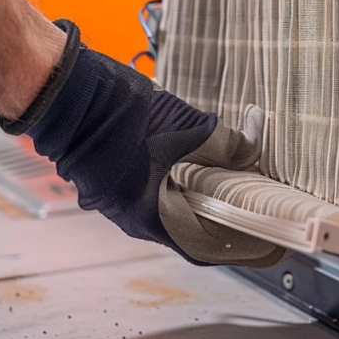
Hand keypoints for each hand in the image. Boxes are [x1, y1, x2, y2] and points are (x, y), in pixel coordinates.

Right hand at [2, 20, 285, 267]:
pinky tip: (213, 165)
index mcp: (148, 216)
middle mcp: (136, 217)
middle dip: (233, 218)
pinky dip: (193, 183)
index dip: (243, 248)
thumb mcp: (181, 127)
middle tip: (267, 207)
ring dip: (212, 198)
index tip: (273, 244)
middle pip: (197, 230)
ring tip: (246, 183)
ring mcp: (126, 199)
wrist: (65, 90)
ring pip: (181, 208)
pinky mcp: (124, 179)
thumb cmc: (112, 113)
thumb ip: (221, 143)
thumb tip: (250, 148)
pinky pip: (165, 191)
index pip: (207, 248)